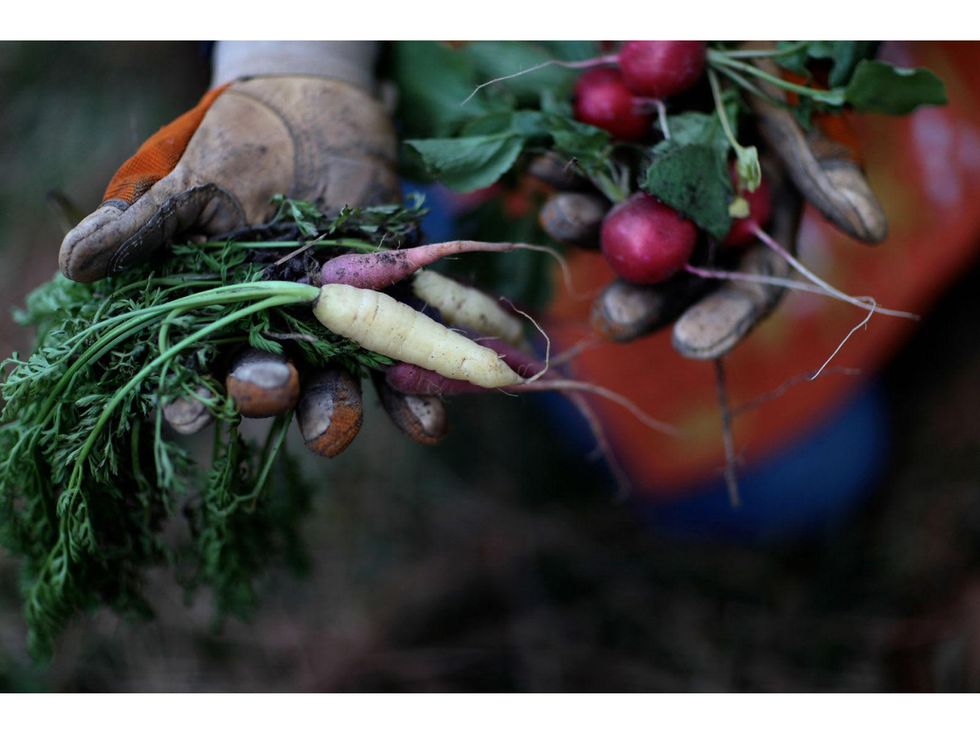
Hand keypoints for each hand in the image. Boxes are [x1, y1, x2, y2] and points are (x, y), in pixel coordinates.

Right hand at [63, 42, 447, 451]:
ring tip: (339, 429)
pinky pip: (400, 362)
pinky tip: (428, 425)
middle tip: (275, 389)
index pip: (199, 368)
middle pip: (269, 384)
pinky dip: (414, 396)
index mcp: (219, 314)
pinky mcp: (386, 311)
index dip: (193, 394)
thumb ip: (146, 224)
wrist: (319, 111)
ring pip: (333, 386)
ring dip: (337, 412)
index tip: (192, 409)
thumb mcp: (190, 178)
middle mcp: (275, 334)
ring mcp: (331, 328)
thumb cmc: (240, 145)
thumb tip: (78, 264)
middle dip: (270, 395)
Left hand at [536, 49, 886, 359]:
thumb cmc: (783, 79)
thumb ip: (828, 175)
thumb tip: (871, 231)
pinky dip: (562, 168)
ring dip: (586, 228)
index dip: (720, 322)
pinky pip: (583, 170)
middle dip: (640, 300)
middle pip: (669, 279)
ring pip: (617, 227)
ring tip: (562, 219)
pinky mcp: (611, 158)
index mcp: (750, 235)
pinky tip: (542, 168)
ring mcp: (649, 193)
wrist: (725, 34)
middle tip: (612, 320)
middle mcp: (696, 227)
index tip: (690, 345)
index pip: (742, 293)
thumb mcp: (807, 124)